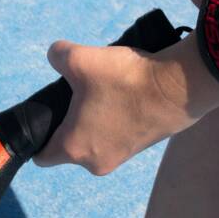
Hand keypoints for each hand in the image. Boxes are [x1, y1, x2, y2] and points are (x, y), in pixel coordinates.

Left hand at [33, 34, 218, 174]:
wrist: (181, 86)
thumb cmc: (125, 79)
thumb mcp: (81, 59)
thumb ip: (57, 56)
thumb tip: (55, 55)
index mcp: (74, 149)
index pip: (42, 157)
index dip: (37, 137)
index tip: (45, 116)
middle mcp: (95, 162)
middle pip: (69, 145)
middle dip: (69, 121)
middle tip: (77, 93)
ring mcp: (121, 158)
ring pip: (94, 139)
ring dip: (94, 119)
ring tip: (103, 90)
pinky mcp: (142, 147)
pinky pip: (116, 135)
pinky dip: (115, 119)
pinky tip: (123, 95)